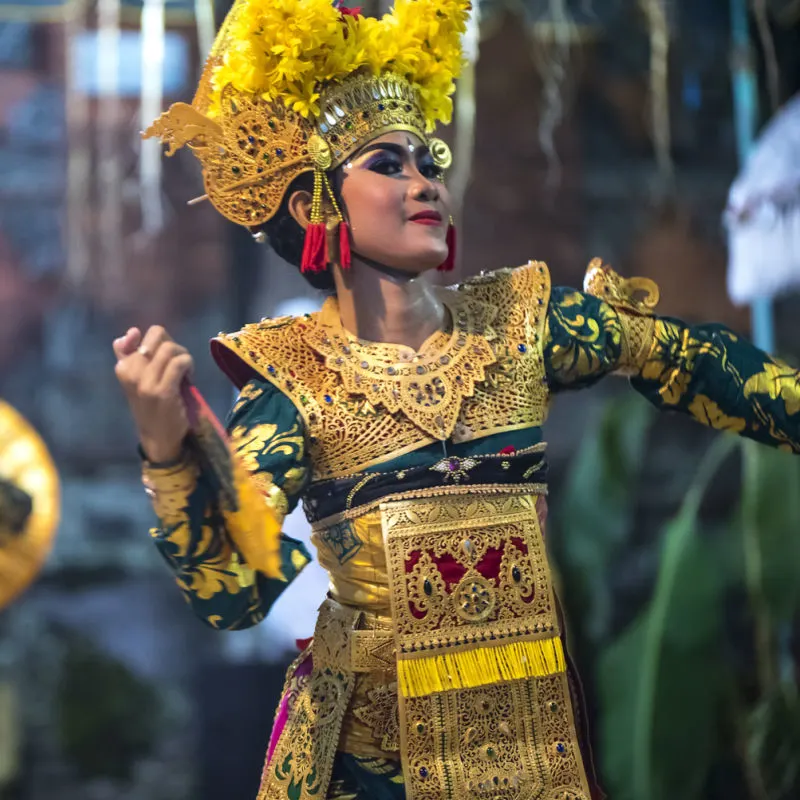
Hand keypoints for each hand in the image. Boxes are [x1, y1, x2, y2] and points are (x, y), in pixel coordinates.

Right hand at [113, 326, 193, 463]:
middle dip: (173, 345)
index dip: (158, 341)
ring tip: (185, 371)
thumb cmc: (151, 406)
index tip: (163, 356)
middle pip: (157, 335)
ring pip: (169, 348)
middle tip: (179, 362)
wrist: (157, 437)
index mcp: (122, 367)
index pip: (137, 335)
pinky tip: (189, 378)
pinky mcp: (163, 392)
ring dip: (183, 355)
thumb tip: (130, 332)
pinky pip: (180, 363)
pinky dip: (189, 365)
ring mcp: (145, 383)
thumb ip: (129, 355)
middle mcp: (130, 373)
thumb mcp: (137, 380)